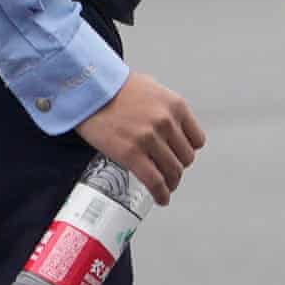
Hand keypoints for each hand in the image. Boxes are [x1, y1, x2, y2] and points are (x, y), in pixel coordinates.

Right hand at [77, 70, 204, 202]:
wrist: (87, 87)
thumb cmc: (114, 86)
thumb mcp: (151, 88)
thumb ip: (165, 107)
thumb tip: (170, 124)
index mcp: (175, 106)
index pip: (197, 139)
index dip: (188, 150)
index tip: (180, 155)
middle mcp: (166, 122)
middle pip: (185, 158)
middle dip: (177, 167)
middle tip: (169, 172)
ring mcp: (149, 139)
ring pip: (172, 171)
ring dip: (170, 182)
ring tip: (165, 187)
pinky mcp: (131, 153)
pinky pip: (154, 181)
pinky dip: (160, 193)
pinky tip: (161, 198)